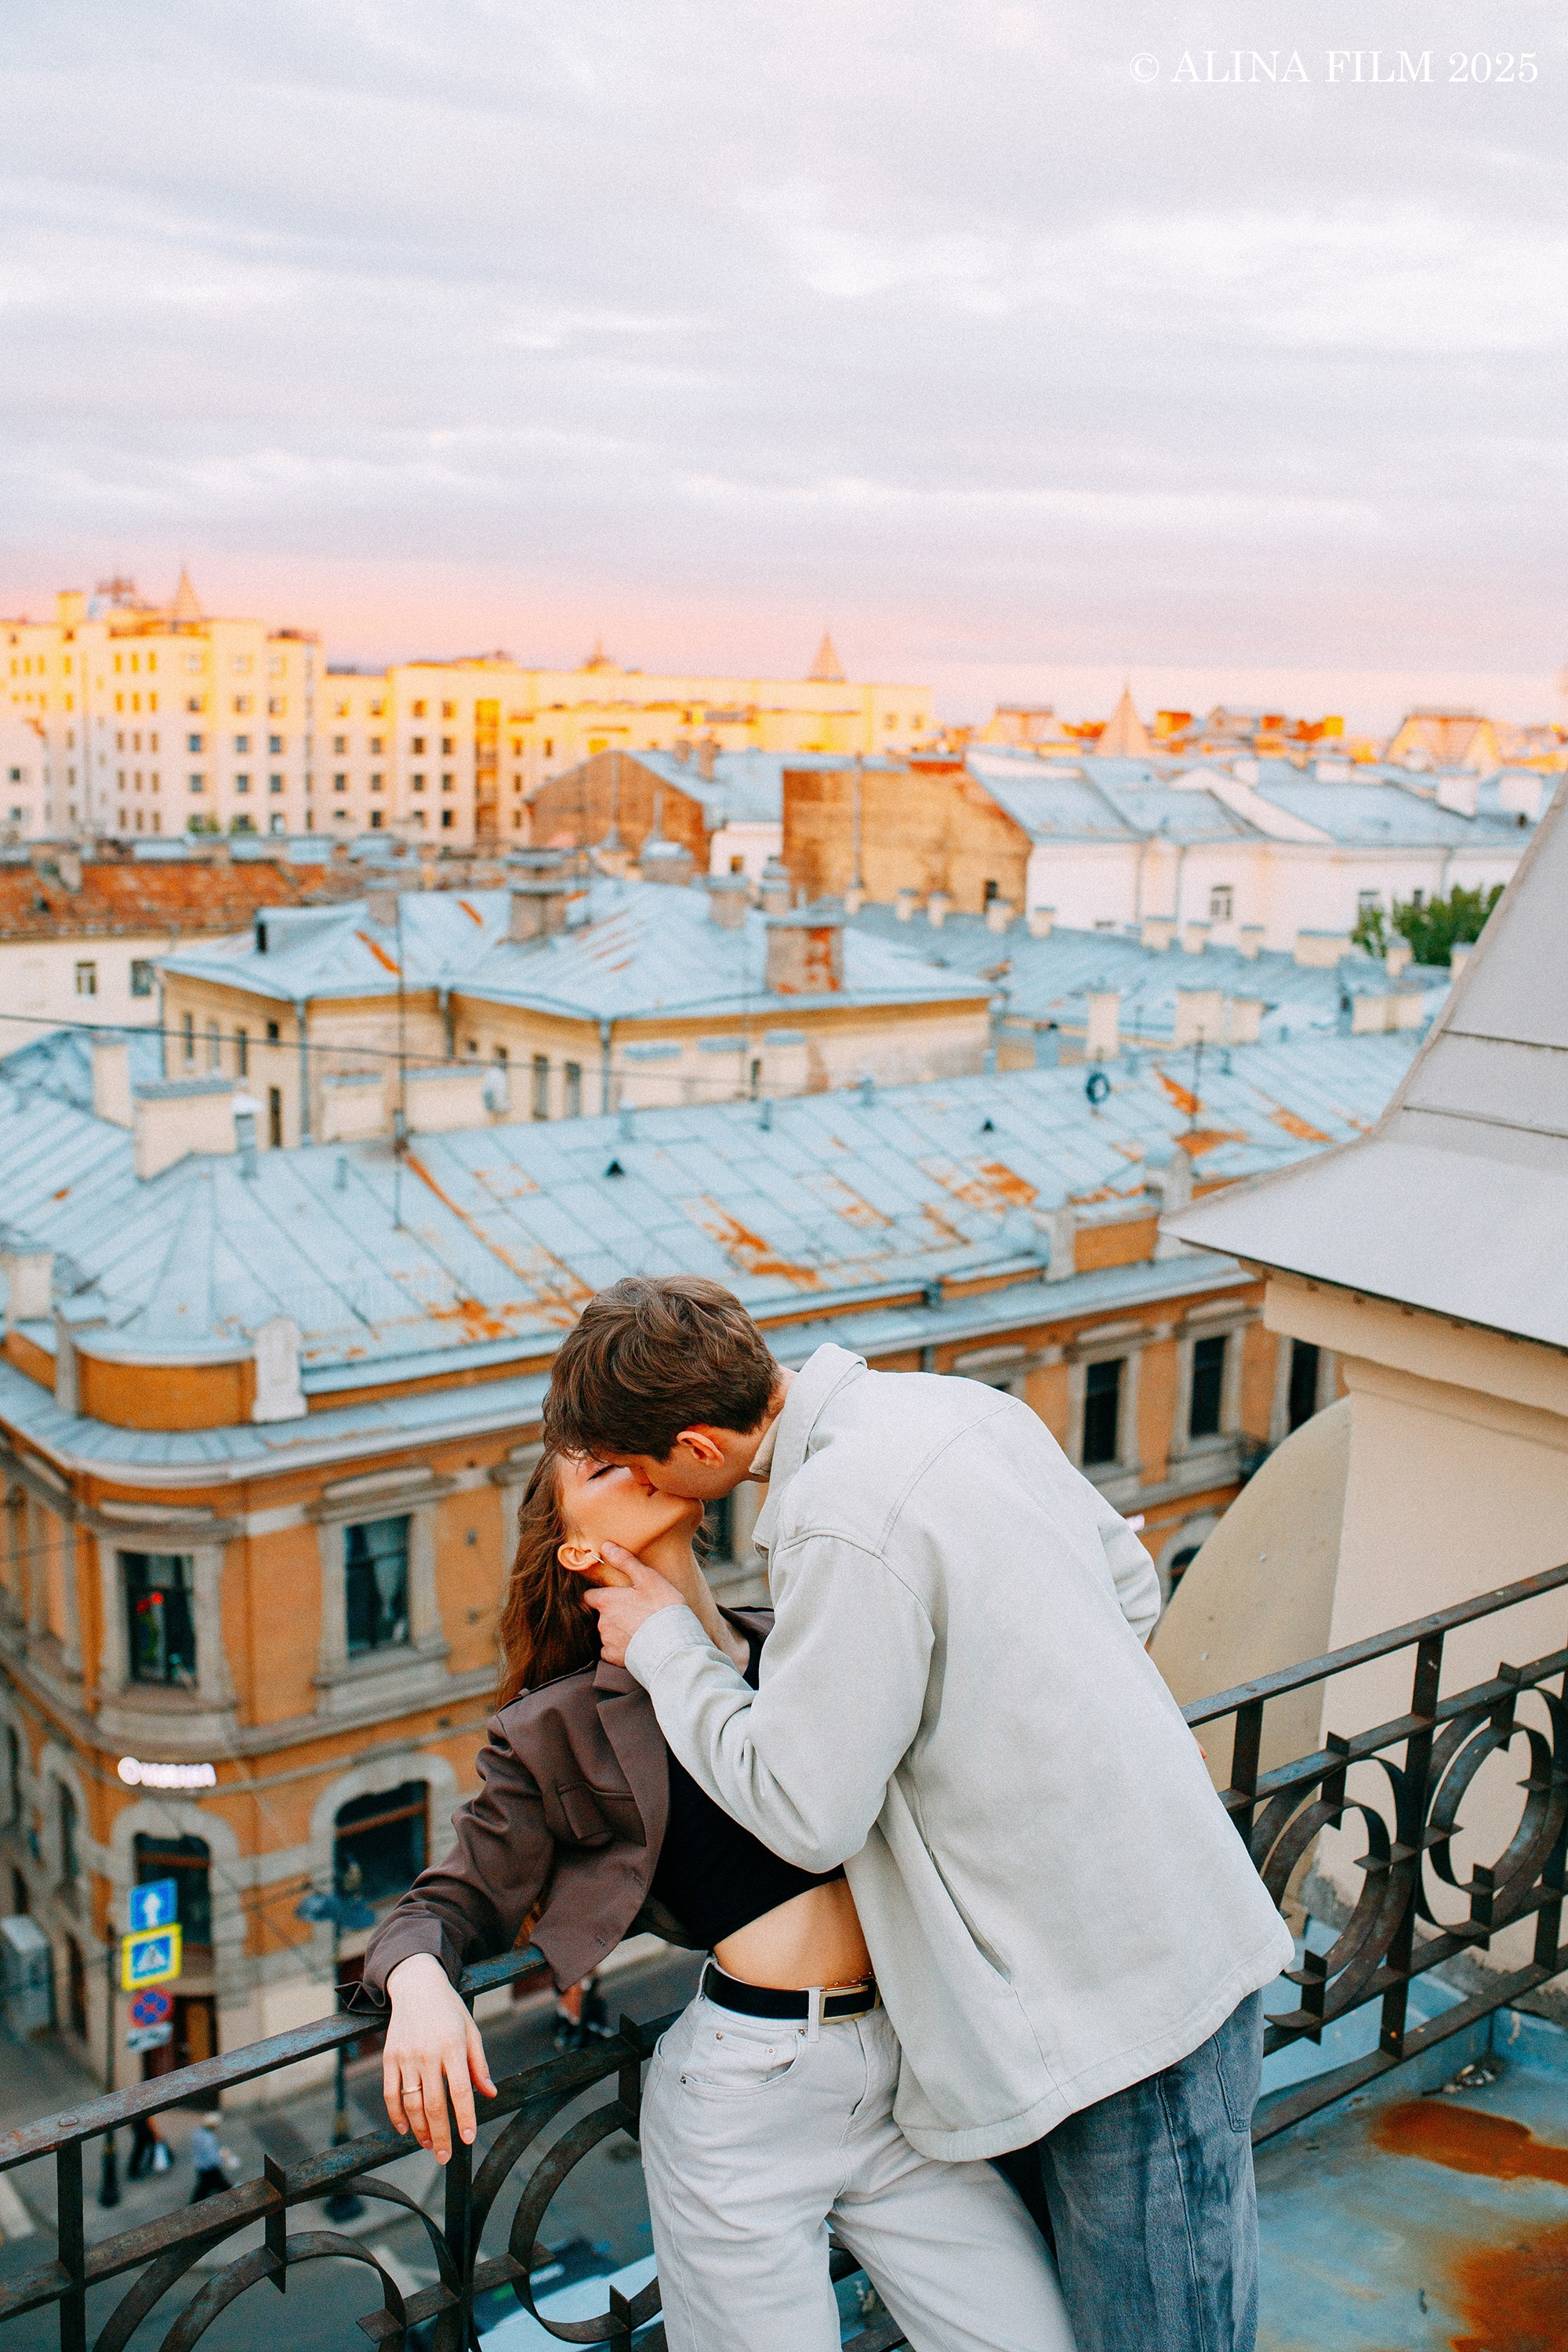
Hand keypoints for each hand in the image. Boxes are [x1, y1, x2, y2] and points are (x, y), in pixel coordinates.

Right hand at [382, 1953, 495, 2162]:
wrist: (416, 1985)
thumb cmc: (449, 2010)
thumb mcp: (471, 2031)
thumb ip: (479, 2065)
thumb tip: (490, 2094)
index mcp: (453, 2046)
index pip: (460, 2090)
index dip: (465, 2118)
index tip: (468, 2139)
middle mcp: (428, 2053)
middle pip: (434, 2104)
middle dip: (441, 2135)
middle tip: (445, 2157)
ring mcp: (405, 2056)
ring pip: (411, 2104)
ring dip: (420, 2130)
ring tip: (430, 2145)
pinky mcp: (389, 2058)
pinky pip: (390, 2094)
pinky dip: (396, 2116)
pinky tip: (405, 2129)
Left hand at [577, 1543, 685, 1665]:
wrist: (671, 1644)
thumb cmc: (661, 1608)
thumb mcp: (647, 1578)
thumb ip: (625, 1561)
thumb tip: (606, 1546)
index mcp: (606, 1601)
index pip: (589, 1596)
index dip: (599, 1595)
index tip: (611, 1595)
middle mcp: (602, 1621)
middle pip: (600, 1615)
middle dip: (611, 1613)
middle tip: (633, 1611)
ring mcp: (607, 1641)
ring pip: (606, 1633)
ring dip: (616, 1630)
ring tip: (638, 1628)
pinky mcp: (614, 1658)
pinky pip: (610, 1652)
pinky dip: (619, 1648)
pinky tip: (634, 1644)